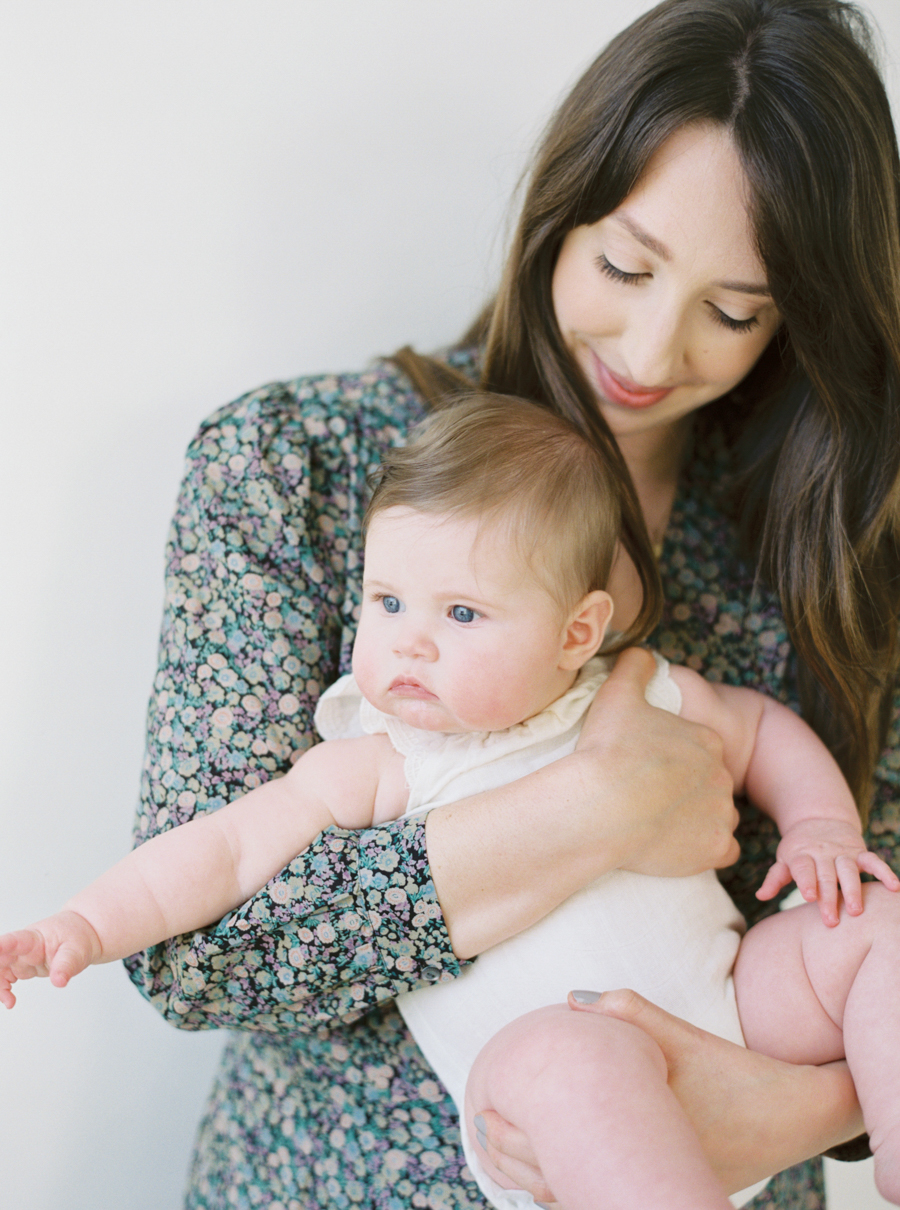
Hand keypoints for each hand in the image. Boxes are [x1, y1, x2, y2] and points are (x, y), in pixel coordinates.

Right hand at [0, 911, 101, 1007]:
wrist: (82, 934)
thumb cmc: (77, 937)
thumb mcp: (77, 950)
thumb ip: (66, 965)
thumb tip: (59, 982)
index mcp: (34, 938)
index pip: (14, 941)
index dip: (2, 947)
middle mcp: (22, 947)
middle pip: (0, 957)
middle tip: (2, 991)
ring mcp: (20, 957)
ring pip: (0, 970)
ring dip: (0, 986)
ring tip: (10, 1001)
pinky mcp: (21, 967)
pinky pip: (5, 979)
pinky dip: (4, 990)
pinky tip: (10, 1000)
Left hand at [475, 988, 863, 1200]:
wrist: (792, 1116)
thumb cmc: (734, 1074)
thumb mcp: (682, 1036)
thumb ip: (628, 1011)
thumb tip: (571, 998)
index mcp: (637, 1142)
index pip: (560, 1153)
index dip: (515, 1140)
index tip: (483, 1115)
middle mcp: (643, 1176)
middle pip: (560, 1179)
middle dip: (514, 1160)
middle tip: (481, 1128)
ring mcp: (655, 1190)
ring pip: (580, 1194)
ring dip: (537, 1176)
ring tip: (500, 1152)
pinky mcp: (666, 1193)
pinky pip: (605, 1195)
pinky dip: (572, 1183)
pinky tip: (549, 1168)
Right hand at [576, 647, 739, 875]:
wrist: (601, 806)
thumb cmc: (608, 750)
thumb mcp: (617, 693)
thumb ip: (634, 666)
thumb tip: (641, 653)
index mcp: (706, 739)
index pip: (699, 749)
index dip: (673, 758)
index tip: (647, 766)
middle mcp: (722, 775)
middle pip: (709, 782)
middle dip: (686, 789)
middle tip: (648, 796)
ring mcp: (721, 814)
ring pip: (717, 816)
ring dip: (696, 819)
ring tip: (658, 822)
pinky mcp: (714, 850)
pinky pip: (721, 851)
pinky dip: (704, 849)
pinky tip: (677, 845)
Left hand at [756, 818, 899, 925]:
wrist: (818, 820)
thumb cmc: (799, 851)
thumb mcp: (784, 861)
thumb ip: (775, 878)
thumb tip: (760, 896)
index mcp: (801, 855)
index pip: (803, 868)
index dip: (807, 881)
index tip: (809, 897)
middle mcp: (822, 853)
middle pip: (826, 875)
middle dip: (829, 897)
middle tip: (831, 921)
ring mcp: (842, 852)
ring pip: (849, 870)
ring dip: (853, 889)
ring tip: (856, 911)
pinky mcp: (859, 852)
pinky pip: (874, 861)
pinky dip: (884, 872)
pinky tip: (894, 887)